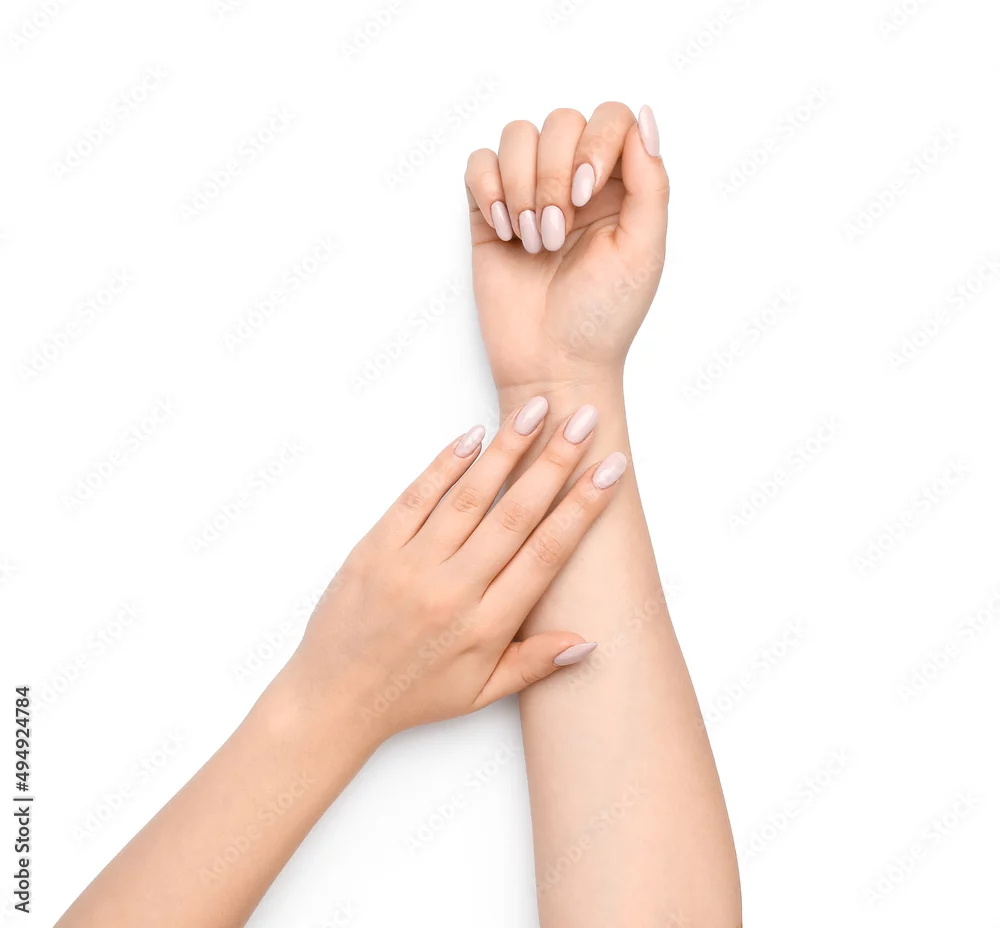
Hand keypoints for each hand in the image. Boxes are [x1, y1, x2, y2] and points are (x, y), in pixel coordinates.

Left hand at [281, 398, 626, 742]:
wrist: (332, 698)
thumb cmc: (411, 696)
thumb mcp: (480, 693)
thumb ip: (535, 663)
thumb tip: (588, 640)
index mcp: (485, 625)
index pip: (546, 553)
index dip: (582, 507)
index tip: (610, 470)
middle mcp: (451, 590)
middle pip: (514, 514)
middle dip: (555, 462)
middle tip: (583, 419)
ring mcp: (410, 565)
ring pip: (468, 497)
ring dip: (506, 450)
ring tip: (536, 409)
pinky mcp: (375, 548)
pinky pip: (416, 497)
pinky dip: (446, 464)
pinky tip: (474, 436)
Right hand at [465, 103, 668, 406]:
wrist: (553, 363)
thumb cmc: (603, 318)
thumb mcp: (644, 250)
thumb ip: (650, 180)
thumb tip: (643, 116)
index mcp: (621, 186)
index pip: (610, 117)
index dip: (594, 144)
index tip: (585, 197)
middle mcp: (576, 181)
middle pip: (561, 121)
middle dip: (553, 177)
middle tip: (555, 236)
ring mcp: (531, 193)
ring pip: (518, 136)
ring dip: (522, 187)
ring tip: (531, 240)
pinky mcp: (490, 212)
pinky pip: (479, 163)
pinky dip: (488, 189)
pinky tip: (505, 231)